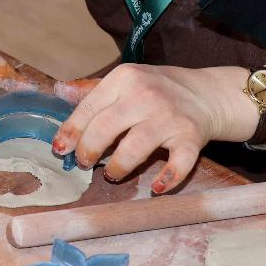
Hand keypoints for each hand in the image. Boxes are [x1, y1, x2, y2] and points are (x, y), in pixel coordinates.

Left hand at [52, 63, 251, 193]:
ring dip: (118, 166)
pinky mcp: (191, 137)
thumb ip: (92, 89)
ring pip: (136, 147)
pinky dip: (168, 178)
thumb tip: (58, 90)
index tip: (60, 150)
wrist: (206, 93)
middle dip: (89, 150)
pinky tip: (155, 187)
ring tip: (111, 174)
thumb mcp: (125, 81)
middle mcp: (146, 95)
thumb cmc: (157, 90)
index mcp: (125, 78)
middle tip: (84, 163)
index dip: (71, 132)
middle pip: (106, 128)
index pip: (89, 108)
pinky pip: (179, 162)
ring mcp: (170, 116)